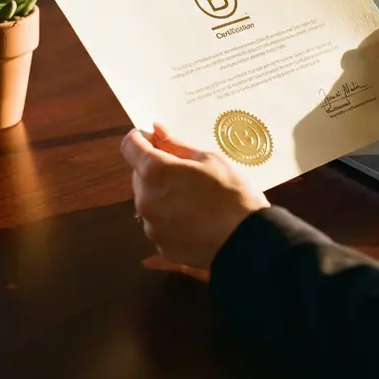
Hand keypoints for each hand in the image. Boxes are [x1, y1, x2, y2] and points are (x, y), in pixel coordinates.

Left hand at [121, 124, 269, 269]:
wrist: (248, 241)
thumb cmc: (232, 194)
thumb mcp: (209, 160)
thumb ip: (176, 146)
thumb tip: (157, 131)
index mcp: (155, 173)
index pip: (130, 147)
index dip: (140, 139)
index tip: (154, 139)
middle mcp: (145, 200)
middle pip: (139, 176)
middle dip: (156, 169)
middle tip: (186, 171)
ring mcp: (152, 227)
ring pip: (149, 201)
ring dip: (162, 195)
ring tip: (195, 199)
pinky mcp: (162, 246)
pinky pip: (159, 224)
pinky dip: (170, 218)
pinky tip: (195, 219)